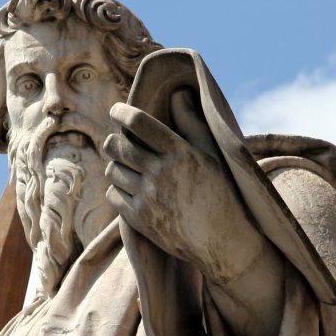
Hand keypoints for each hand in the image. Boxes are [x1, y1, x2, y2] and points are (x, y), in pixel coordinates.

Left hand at [103, 90, 267, 284]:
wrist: (222, 242)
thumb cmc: (222, 192)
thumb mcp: (214, 154)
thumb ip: (193, 123)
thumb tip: (178, 94)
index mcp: (180, 153)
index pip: (138, 123)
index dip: (121, 112)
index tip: (116, 110)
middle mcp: (161, 174)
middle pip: (117, 146)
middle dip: (114, 140)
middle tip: (119, 141)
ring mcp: (148, 198)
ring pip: (113, 170)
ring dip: (117, 165)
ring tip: (128, 166)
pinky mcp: (139, 219)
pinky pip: (113, 194)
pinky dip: (118, 188)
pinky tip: (131, 188)